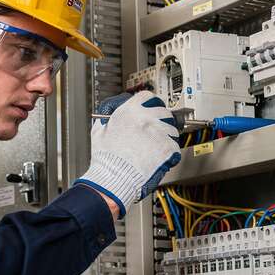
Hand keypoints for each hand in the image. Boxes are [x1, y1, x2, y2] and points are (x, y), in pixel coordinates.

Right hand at [73, 91, 180, 217]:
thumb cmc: (105, 159)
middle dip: (161, 119)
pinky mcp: (167, 147)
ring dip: (167, 135)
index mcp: (129, 110)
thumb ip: (109, 117)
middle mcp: (146, 118)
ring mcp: (159, 132)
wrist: (113, 178)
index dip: (149, 103)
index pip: (147, 96)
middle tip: (156, 129)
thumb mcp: (99, 130)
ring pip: (172, 128)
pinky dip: (171, 152)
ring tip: (159, 145)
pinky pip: (175, 145)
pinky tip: (163, 156)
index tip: (151, 107)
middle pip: (163, 111)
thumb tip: (113, 114)